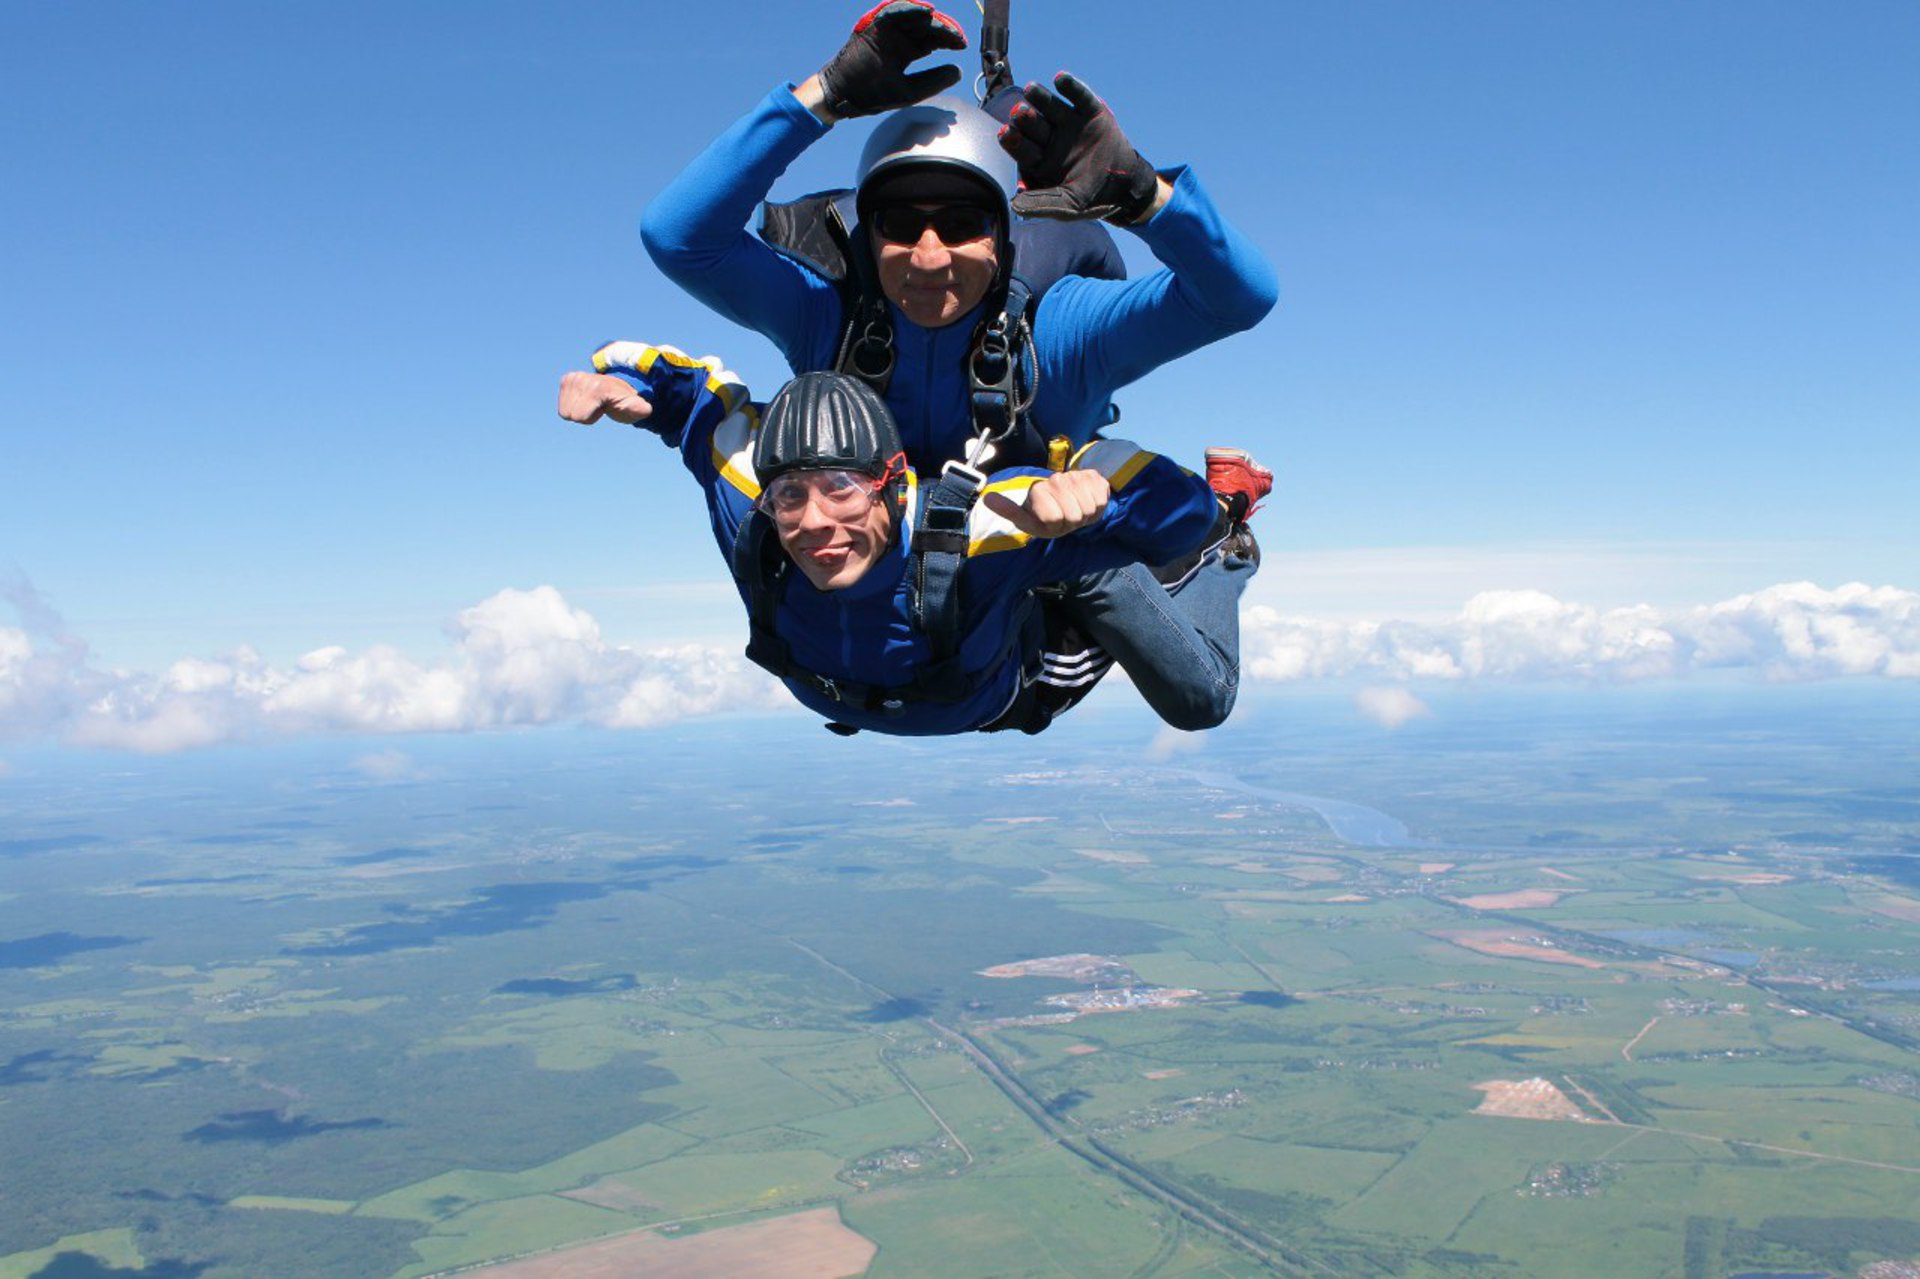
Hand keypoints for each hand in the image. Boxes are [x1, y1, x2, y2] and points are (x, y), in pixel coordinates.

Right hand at [557, 371, 651, 425]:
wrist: (619, 384)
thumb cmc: (627, 400)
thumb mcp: (636, 407)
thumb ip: (639, 408)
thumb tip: (645, 409)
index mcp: (596, 387)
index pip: (579, 416)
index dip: (591, 417)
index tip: (603, 407)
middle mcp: (582, 379)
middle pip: (569, 414)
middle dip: (584, 415)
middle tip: (598, 405)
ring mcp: (573, 377)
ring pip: (564, 411)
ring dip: (578, 409)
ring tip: (593, 402)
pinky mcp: (566, 379)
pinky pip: (561, 405)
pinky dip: (573, 404)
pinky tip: (586, 399)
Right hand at [816, 0, 965, 119]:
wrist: (844, 94)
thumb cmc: (873, 95)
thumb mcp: (910, 91)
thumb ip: (932, 81)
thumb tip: (958, 71)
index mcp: (906, 52)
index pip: (932, 40)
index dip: (948, 40)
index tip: (962, 45)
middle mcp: (898, 38)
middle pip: (926, 26)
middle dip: (943, 28)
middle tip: (957, 37)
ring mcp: (886, 30)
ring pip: (913, 17)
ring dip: (930, 18)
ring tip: (946, 25)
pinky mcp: (874, 25)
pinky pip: (895, 11)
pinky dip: (910, 8)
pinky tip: (926, 12)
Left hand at [983, 469, 1110, 538]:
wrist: (1070, 503)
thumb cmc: (1045, 517)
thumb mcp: (1028, 520)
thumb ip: (1010, 511)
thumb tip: (987, 499)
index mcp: (1038, 490)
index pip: (1053, 517)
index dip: (1054, 525)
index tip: (1050, 522)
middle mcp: (1057, 480)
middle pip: (1074, 515)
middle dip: (1072, 522)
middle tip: (1066, 517)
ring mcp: (1077, 477)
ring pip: (1089, 507)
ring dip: (1085, 515)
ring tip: (1076, 511)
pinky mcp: (1094, 476)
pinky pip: (1102, 498)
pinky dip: (1098, 506)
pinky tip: (1088, 502)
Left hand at [997, 72, 1159, 224]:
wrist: (1123, 183)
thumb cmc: (1090, 197)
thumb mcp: (1068, 206)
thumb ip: (1042, 203)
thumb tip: (1015, 207)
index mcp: (1040, 159)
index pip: (1023, 148)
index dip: (1014, 141)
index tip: (1005, 133)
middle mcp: (1050, 138)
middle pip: (1034, 125)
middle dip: (1026, 119)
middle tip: (1018, 112)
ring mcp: (1069, 122)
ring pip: (1051, 107)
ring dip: (1040, 97)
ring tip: (1031, 89)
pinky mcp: (1088, 110)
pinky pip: (1078, 96)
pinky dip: (1070, 87)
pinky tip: (1060, 79)